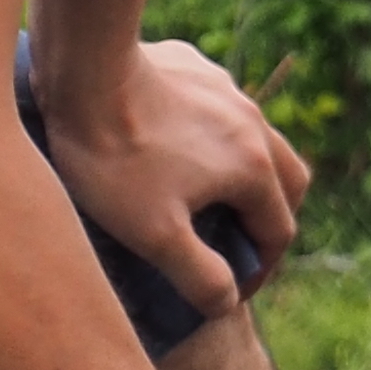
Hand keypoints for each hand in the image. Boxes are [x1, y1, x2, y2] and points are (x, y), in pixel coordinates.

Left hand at [40, 37, 312, 321]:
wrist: (83, 71)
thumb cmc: (116, 159)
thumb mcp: (155, 236)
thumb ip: (200, 276)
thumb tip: (227, 302)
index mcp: (254, 168)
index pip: (279, 232)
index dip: (259, 271)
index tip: (226, 290)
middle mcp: (253, 124)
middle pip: (287, 181)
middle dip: (269, 219)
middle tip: (235, 243)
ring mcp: (225, 90)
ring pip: (256, 140)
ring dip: (244, 174)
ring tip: (205, 195)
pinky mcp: (194, 67)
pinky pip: (218, 108)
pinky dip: (211, 136)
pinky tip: (172, 144)